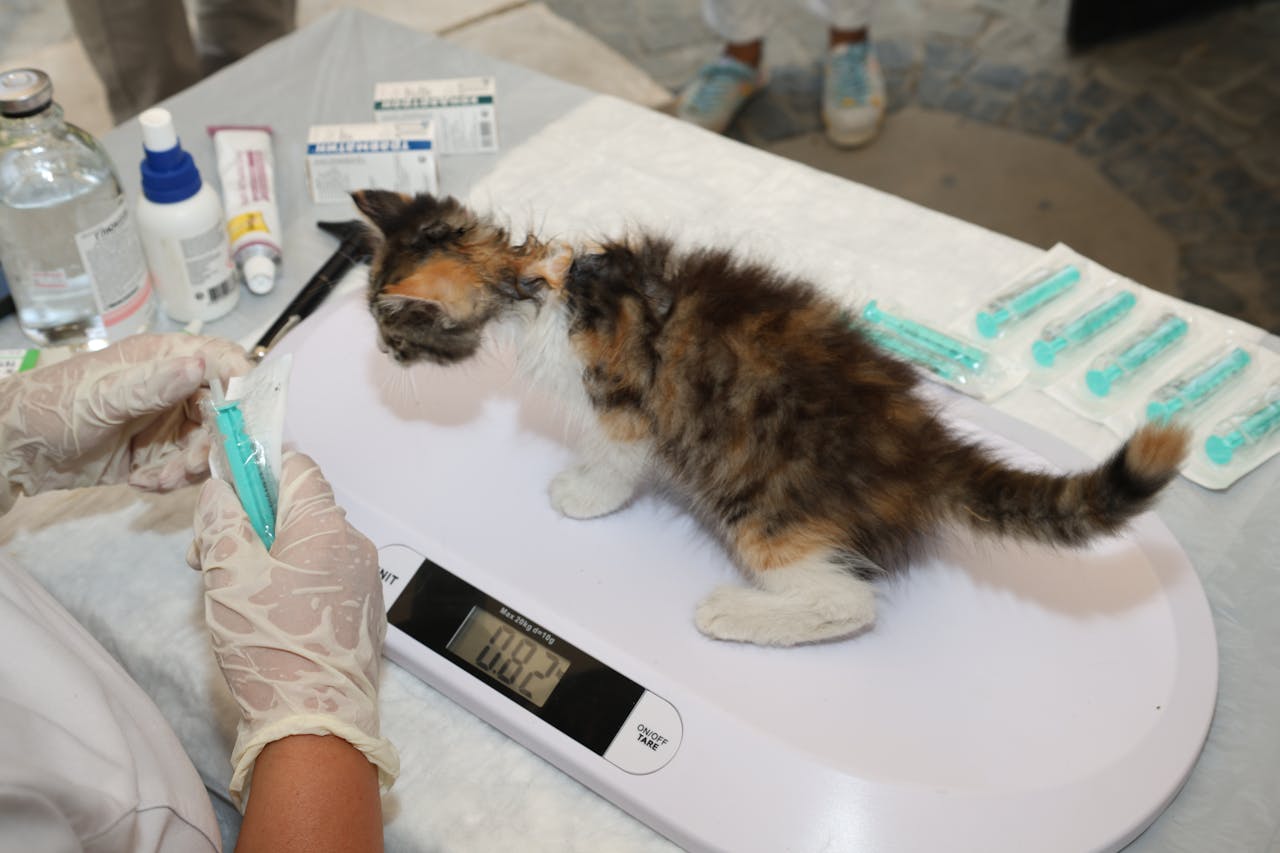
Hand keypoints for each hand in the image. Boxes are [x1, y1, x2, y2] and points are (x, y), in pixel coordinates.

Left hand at [0, 333, 251, 511]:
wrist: (15, 451)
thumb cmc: (54, 408)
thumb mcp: (104, 396)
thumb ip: (154, 384)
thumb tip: (201, 365)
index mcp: (165, 360)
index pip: (223, 362)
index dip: (241, 387)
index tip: (241, 419)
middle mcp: (174, 389)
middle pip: (223, 413)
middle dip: (212, 444)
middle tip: (190, 467)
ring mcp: (167, 423)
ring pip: (207, 447)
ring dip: (189, 469)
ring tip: (156, 479)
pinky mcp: (157, 454)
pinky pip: (184, 470)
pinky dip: (169, 481)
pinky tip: (141, 482)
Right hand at [188, 451, 397, 805]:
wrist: (316, 720)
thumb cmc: (271, 643)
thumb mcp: (228, 575)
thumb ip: (222, 522)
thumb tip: (222, 491)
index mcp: (326, 526)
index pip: (297, 466)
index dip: (258, 468)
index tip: (224, 488)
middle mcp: (353, 545)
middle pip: (297, 510)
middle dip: (249, 521)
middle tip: (207, 554)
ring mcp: (361, 581)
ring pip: (305, 547)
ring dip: (264, 555)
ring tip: (226, 591)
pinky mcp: (360, 613)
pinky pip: (320, 579)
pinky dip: (288, 583)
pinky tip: (260, 614)